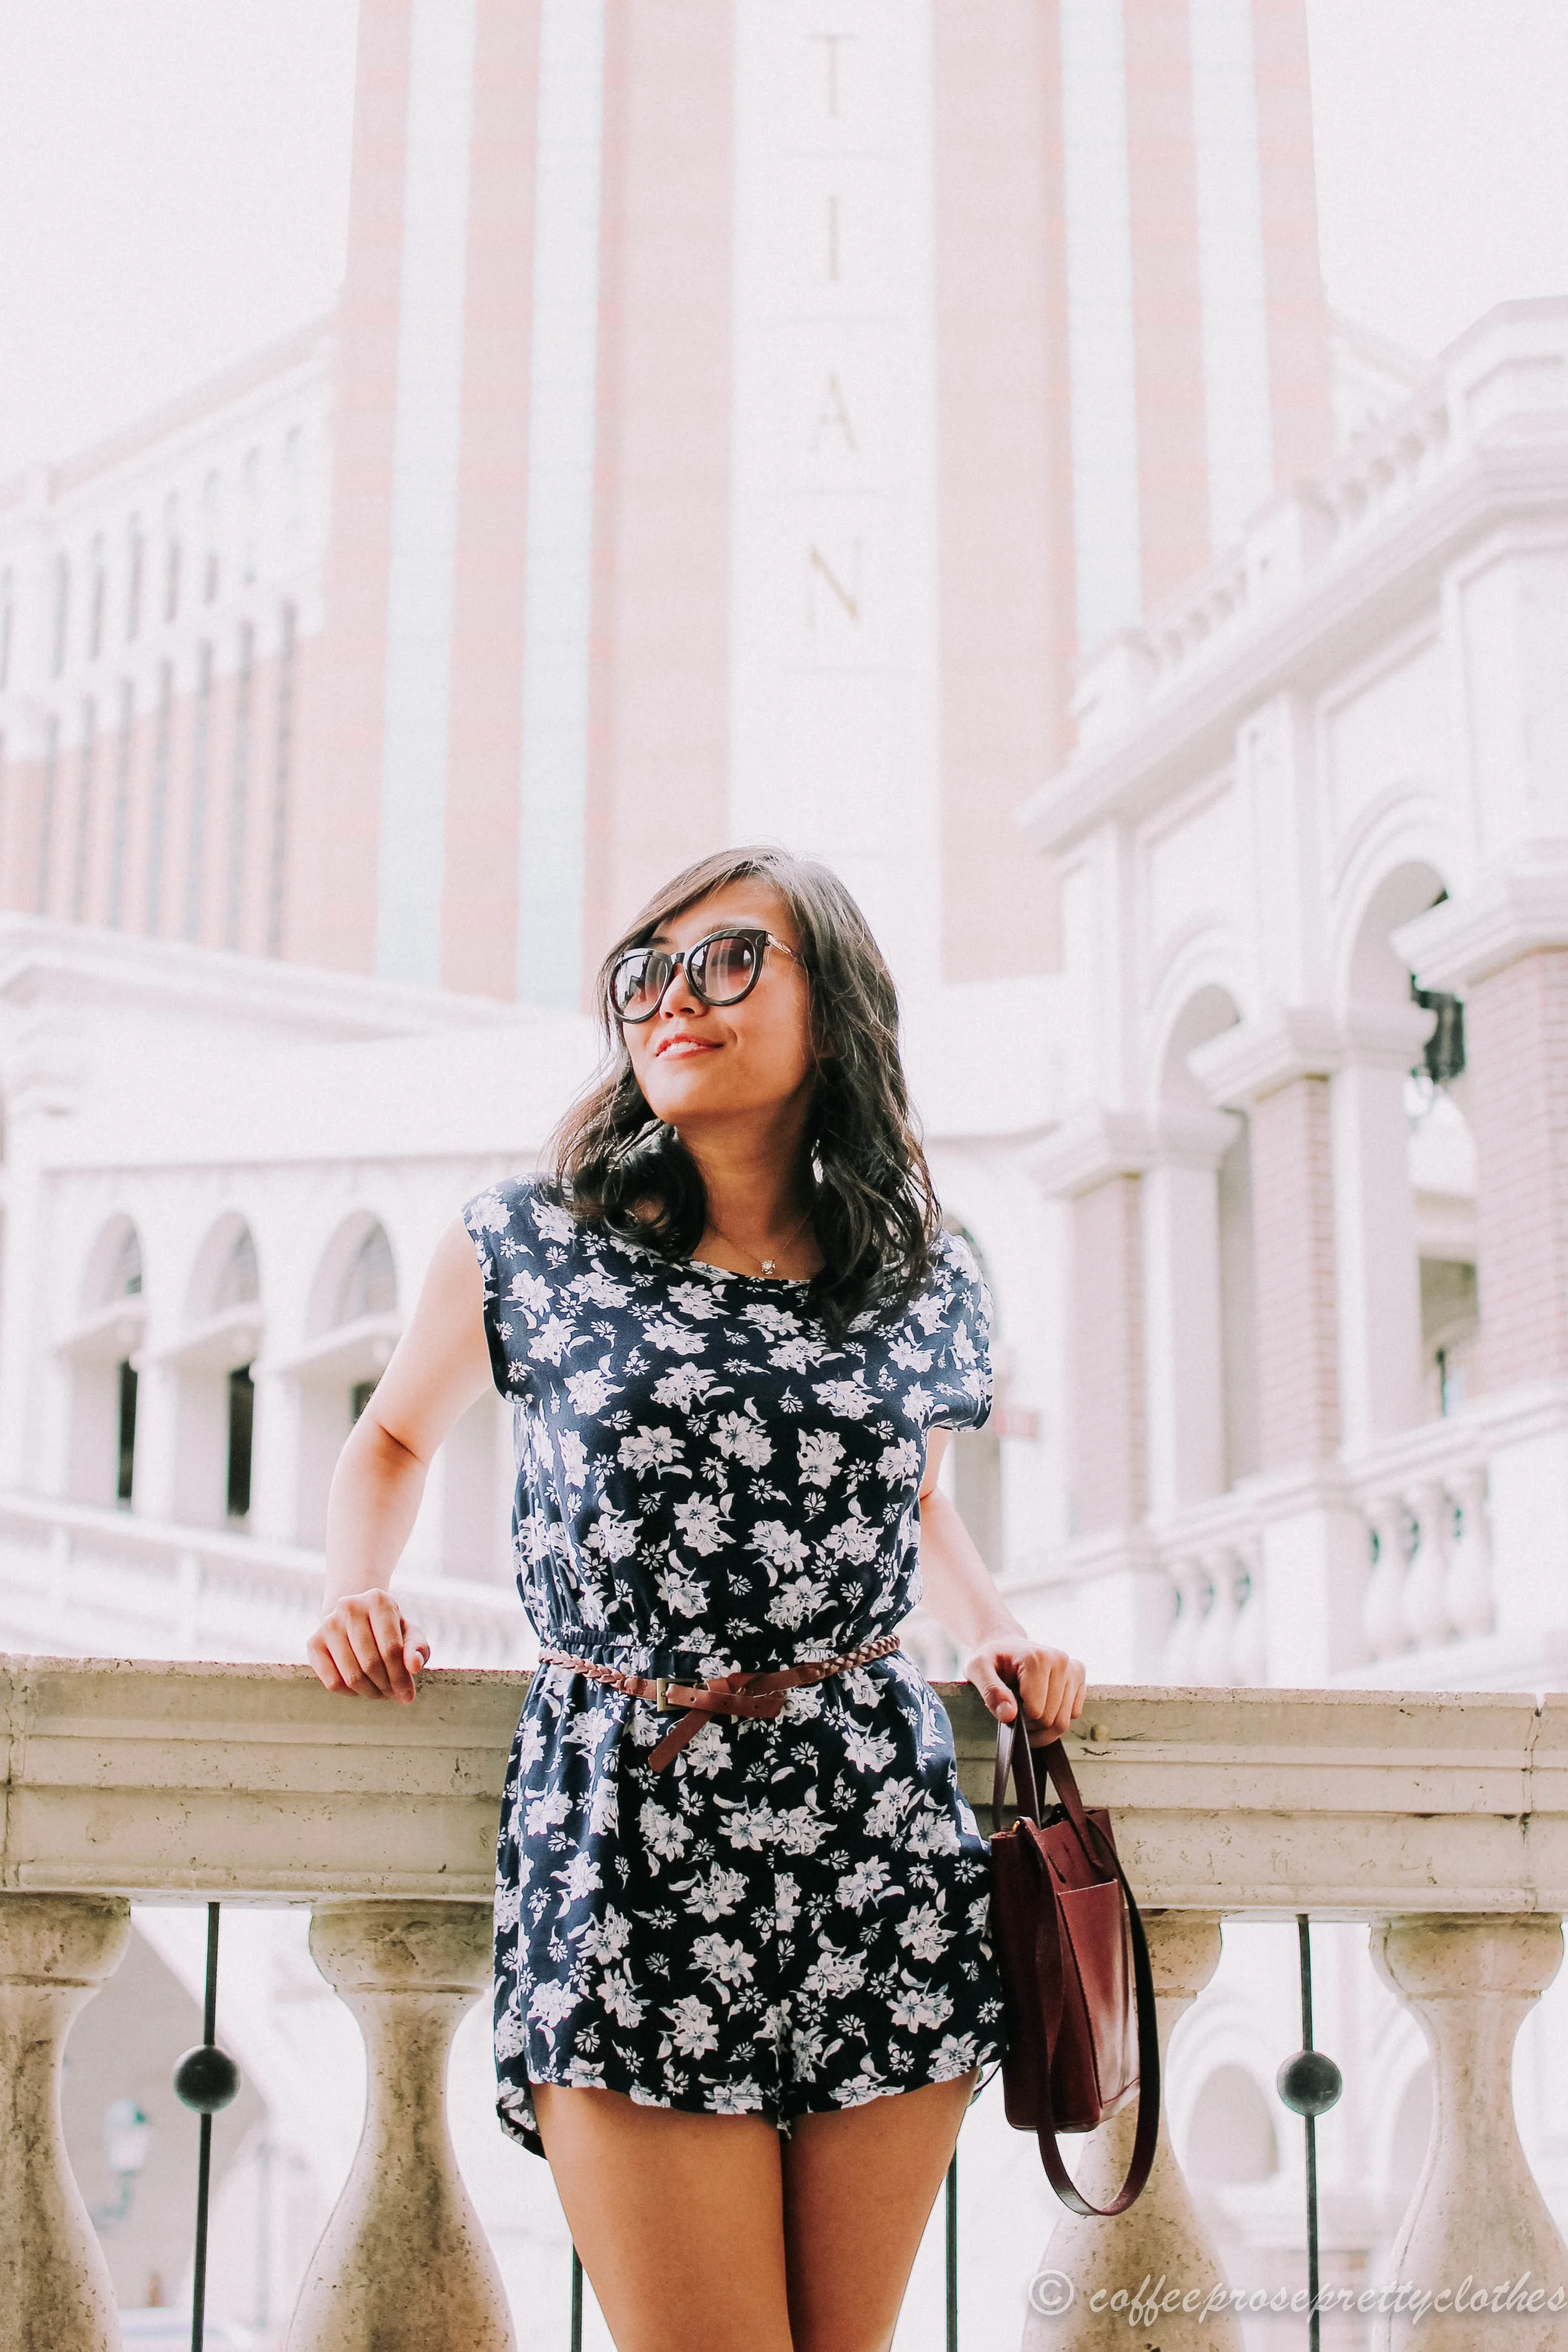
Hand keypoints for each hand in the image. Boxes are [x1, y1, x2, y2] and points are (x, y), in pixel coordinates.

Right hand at [308, 1588, 429, 1702]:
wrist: (358, 1620)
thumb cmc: (390, 1631)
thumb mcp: (411, 1635)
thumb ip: (418, 1649)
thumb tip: (414, 1666)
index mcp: (378, 1599)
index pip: (391, 1649)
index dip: (401, 1678)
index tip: (408, 1696)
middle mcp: (349, 1606)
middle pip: (370, 1664)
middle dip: (386, 1687)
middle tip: (394, 1695)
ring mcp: (328, 1624)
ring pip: (351, 1676)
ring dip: (370, 1692)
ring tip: (381, 1693)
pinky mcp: (313, 1642)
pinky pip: (332, 1682)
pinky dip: (349, 1693)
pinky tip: (360, 1688)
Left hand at [964, 1633, 1084, 1744]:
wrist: (1005, 1643)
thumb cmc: (991, 1658)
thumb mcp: (977, 1670)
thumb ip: (990, 1691)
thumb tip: (1009, 1715)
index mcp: (1037, 1658)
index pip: (1036, 1712)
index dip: (1019, 1719)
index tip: (1007, 1709)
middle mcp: (1060, 1660)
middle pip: (1052, 1719)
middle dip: (1032, 1726)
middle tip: (1016, 1713)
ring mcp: (1073, 1668)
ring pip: (1065, 1720)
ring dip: (1045, 1727)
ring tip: (1027, 1713)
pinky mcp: (1079, 1675)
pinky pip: (1074, 1713)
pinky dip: (1057, 1718)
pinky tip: (1042, 1706)